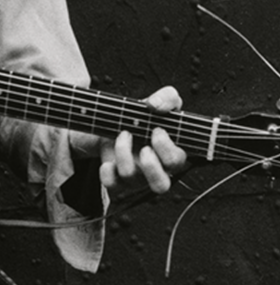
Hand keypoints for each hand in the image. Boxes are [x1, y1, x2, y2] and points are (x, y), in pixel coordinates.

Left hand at [70, 85, 187, 193]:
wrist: (117, 120)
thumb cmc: (145, 116)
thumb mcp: (161, 101)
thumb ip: (168, 98)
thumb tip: (155, 105)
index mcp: (169, 154)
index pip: (177, 163)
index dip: (167, 148)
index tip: (156, 129)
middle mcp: (154, 169)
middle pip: (161, 186)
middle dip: (150, 164)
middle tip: (143, 145)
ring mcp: (135, 175)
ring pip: (131, 179)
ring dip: (124, 153)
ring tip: (122, 135)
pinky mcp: (115, 176)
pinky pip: (111, 183)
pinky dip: (107, 173)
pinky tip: (108, 159)